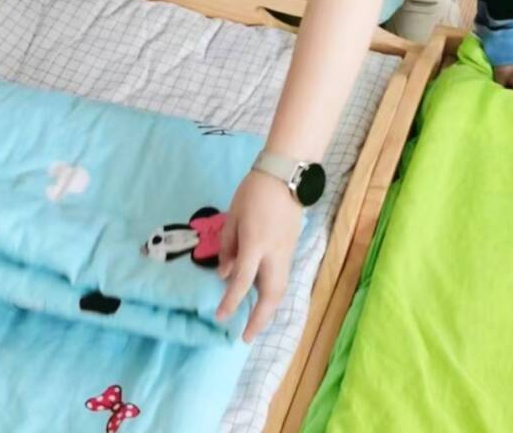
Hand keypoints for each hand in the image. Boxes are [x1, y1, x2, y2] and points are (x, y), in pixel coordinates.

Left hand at [215, 170, 301, 342]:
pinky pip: (282, 277)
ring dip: (268, 308)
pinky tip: (263, 298)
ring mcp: (287, 252)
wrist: (286, 176)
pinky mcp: (292, 249)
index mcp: (255, 244)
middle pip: (271, 294)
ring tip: (255, 323)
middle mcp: (274, 253)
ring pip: (280, 288)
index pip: (243, 280)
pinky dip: (273, 293)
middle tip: (246, 336)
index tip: (220, 318)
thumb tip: (224, 275)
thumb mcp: (232, 217)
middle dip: (260, 319)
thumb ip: (227, 248)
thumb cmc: (253, 193)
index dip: (231, 301)